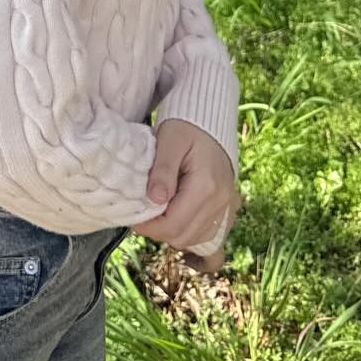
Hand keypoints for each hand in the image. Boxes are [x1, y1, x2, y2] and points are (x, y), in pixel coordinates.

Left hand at [131, 118, 239, 270]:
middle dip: (158, 231)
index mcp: (206, 186)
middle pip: (183, 237)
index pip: (173, 225)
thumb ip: (162, 170)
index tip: (133, 216)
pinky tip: (176, 218)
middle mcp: (220, 201)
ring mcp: (226, 206)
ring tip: (159, 212)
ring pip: (194, 240)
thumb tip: (154, 200)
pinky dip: (189, 232)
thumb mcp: (169, 140)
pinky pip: (207, 234)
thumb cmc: (186, 127)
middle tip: (143, 214)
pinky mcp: (227, 208)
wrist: (210, 120)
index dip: (149, 227)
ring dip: (173, 232)